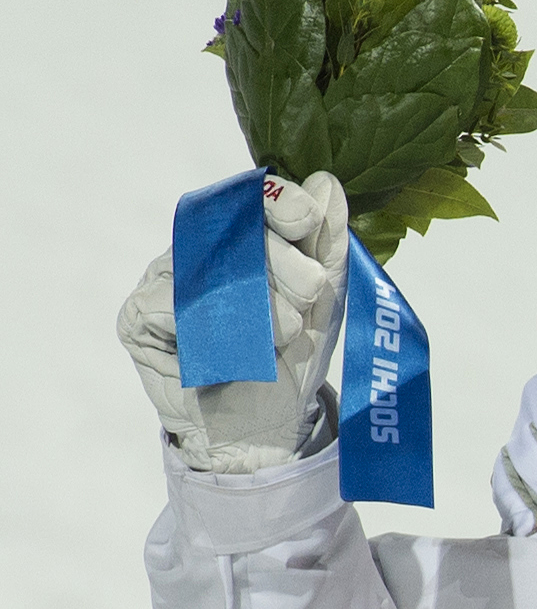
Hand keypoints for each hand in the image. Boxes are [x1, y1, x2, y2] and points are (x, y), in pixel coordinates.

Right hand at [117, 171, 352, 472]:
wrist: (266, 427)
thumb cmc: (290, 356)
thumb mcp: (325, 300)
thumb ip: (327, 244)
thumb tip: (326, 182)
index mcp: (238, 239)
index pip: (250, 200)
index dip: (279, 202)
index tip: (306, 220)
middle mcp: (195, 252)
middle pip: (228, 230)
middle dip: (279, 257)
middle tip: (310, 288)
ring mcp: (161, 282)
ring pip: (199, 266)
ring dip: (253, 298)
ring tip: (287, 330)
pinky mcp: (137, 320)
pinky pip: (166, 304)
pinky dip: (210, 323)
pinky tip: (239, 344)